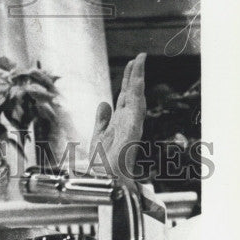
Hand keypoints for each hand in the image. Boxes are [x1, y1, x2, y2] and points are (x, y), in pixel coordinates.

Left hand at [88, 53, 146, 183]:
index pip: (126, 96)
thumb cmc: (103, 165)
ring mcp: (132, 127)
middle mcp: (129, 123)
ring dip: (139, 79)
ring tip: (141, 61)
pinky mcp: (132, 133)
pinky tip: (138, 82)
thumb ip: (101, 119)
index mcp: (121, 122)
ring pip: (137, 98)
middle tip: (140, 56)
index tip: (133, 63)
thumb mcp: (98, 135)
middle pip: (133, 93)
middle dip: (136, 74)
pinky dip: (137, 95)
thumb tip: (104, 103)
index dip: (129, 79)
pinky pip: (136, 110)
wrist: (105, 183)